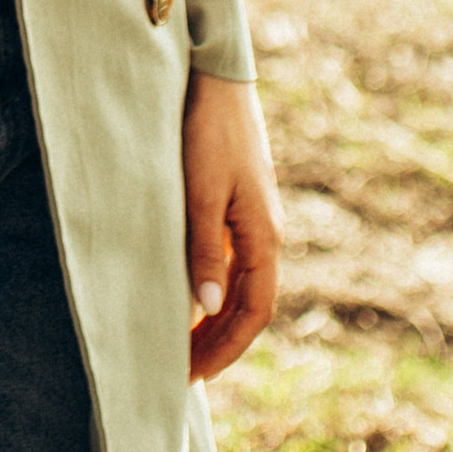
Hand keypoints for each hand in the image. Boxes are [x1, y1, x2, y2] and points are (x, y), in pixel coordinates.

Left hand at [183, 72, 282, 381]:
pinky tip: (191, 293)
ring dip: (219, 317)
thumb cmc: (207, 131)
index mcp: (264, 236)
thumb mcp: (201, 193)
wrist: (217, 77)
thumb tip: (209, 308)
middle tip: (185, 371)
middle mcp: (267, 232)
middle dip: (221, 342)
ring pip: (244, 284)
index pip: (254, 311)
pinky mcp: (241, 203)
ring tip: (185, 343)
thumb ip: (206, 249)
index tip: (194, 374)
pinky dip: (216, 287)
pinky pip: (235, 261)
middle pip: (251, 304)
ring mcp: (256, 218)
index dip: (226, 347)